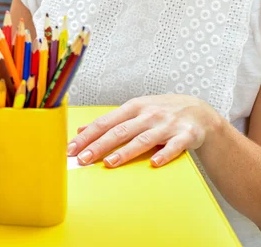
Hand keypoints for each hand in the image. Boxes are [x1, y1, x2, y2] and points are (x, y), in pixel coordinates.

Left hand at [67, 94, 220, 167]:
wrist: (199, 111)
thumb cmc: (161, 112)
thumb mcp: (136, 110)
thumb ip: (111, 120)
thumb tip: (83, 129)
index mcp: (133, 107)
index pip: (105, 122)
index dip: (87, 135)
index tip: (72, 148)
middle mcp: (148, 115)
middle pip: (120, 131)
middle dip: (99, 145)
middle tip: (83, 158)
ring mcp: (167, 125)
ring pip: (143, 139)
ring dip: (125, 152)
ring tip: (109, 163)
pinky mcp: (186, 135)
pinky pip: (174, 147)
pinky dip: (164, 154)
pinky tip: (154, 163)